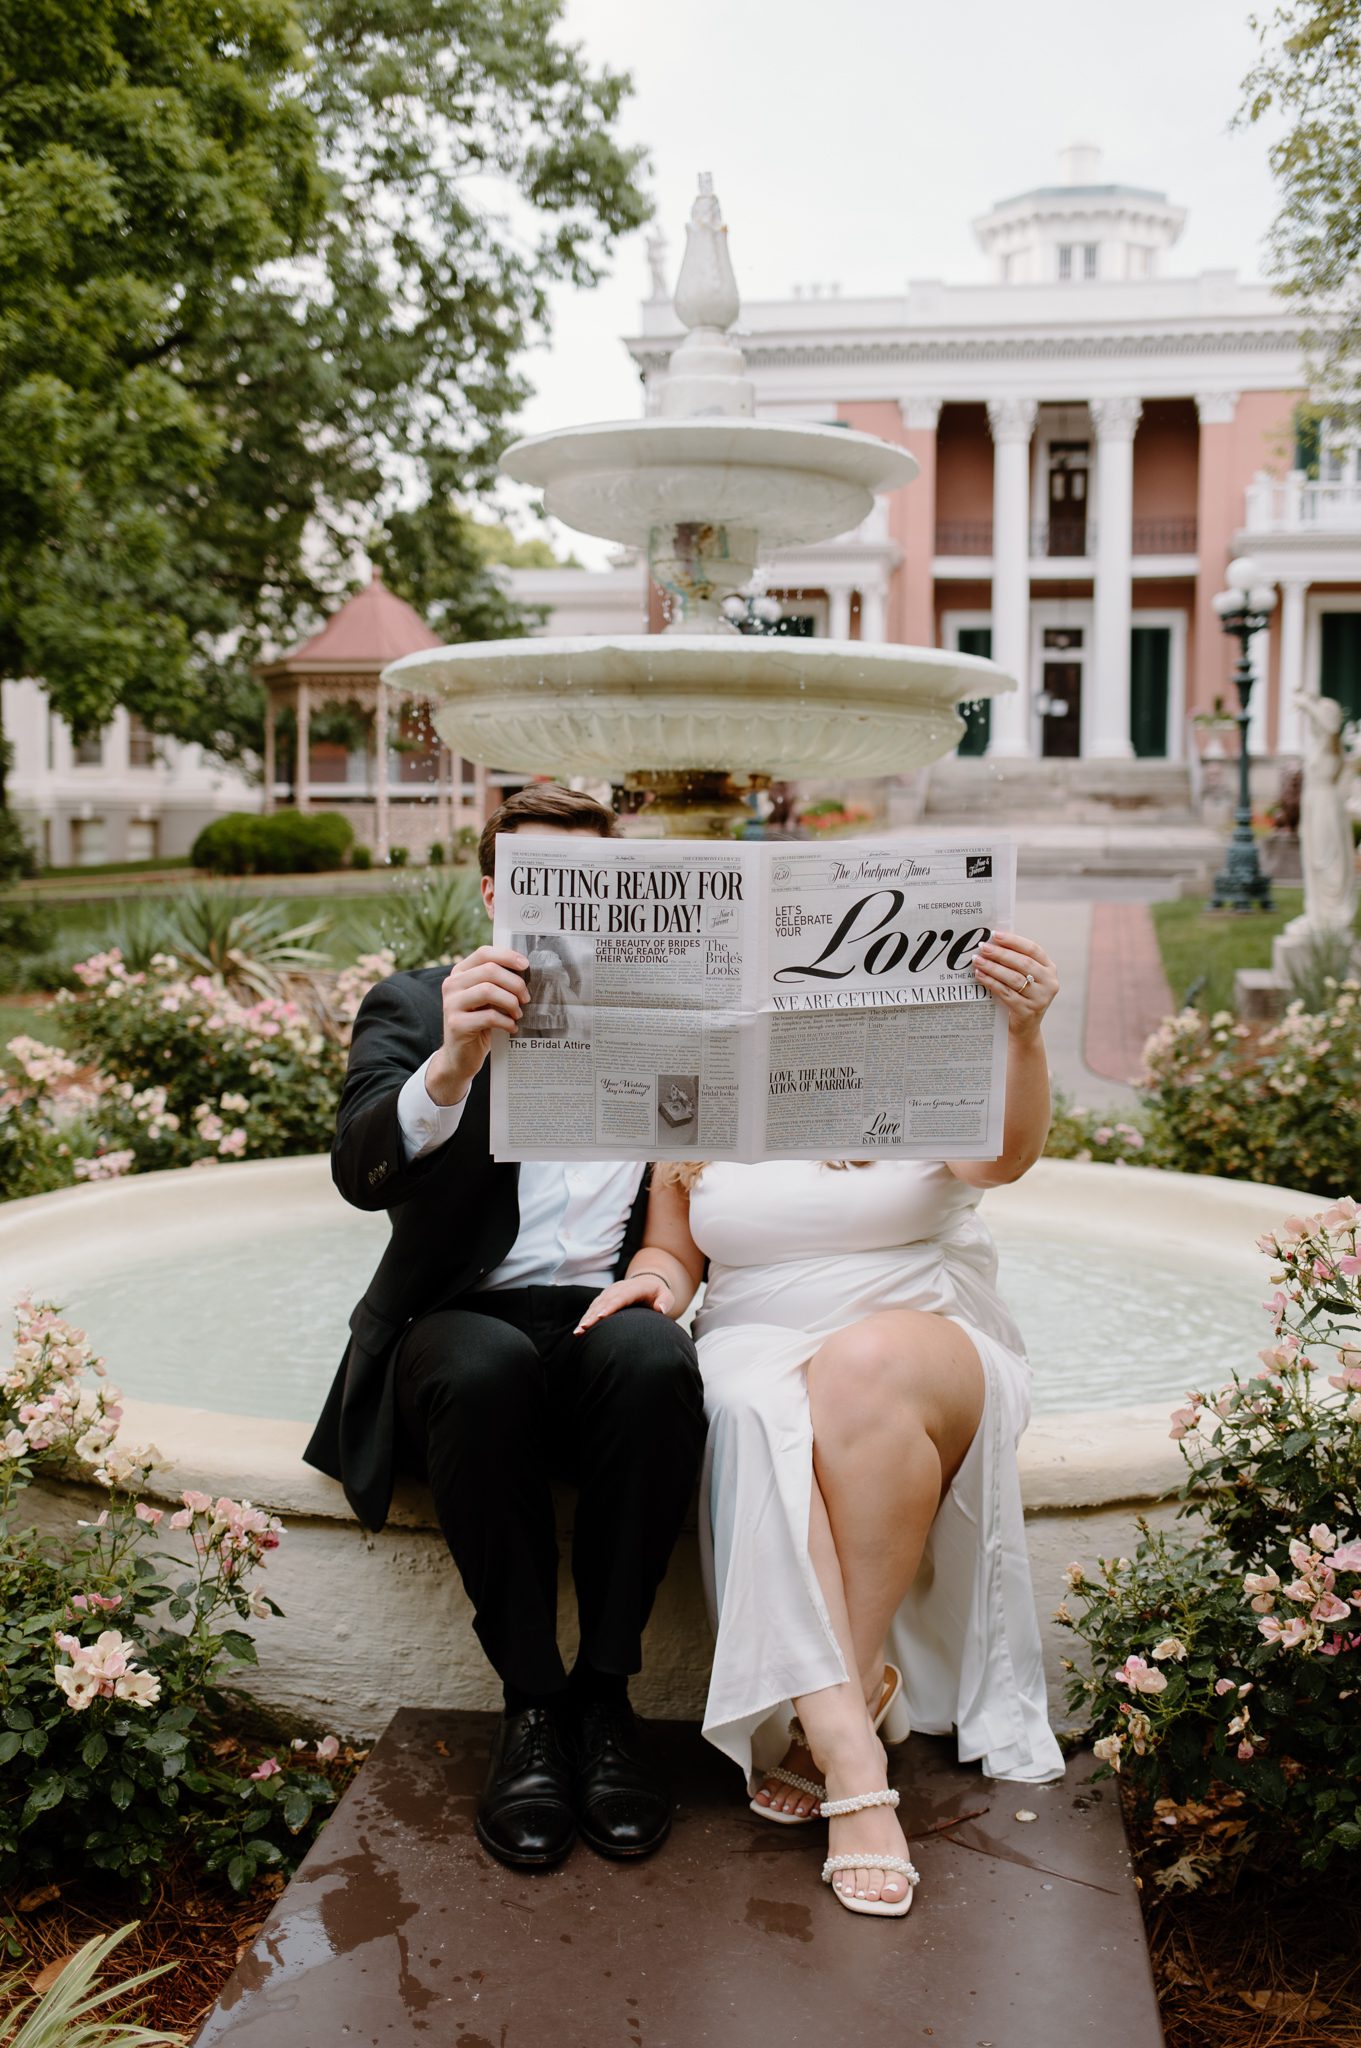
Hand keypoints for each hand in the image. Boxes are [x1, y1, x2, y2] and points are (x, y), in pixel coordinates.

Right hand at [425, 945, 529, 1105]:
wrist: (460, 1056)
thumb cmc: (479, 1023)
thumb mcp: (486, 999)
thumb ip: (497, 982)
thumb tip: (525, 970)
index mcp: (460, 973)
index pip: (484, 953)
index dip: (507, 956)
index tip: (526, 965)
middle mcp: (452, 985)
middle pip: (489, 970)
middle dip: (514, 983)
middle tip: (526, 998)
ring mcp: (451, 1004)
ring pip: (488, 990)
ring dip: (511, 1002)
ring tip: (518, 1013)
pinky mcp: (456, 1024)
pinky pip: (489, 1016)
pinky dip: (506, 1021)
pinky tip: (511, 1027)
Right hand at [573, 1271, 672, 1334]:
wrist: (647, 1283)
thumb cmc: (658, 1294)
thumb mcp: (666, 1295)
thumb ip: (665, 1301)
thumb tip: (660, 1309)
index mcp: (634, 1287)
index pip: (621, 1297)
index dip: (610, 1306)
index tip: (602, 1316)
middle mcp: (619, 1288)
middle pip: (604, 1301)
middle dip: (593, 1315)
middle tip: (584, 1328)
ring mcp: (609, 1292)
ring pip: (596, 1305)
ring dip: (586, 1318)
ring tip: (578, 1332)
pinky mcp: (604, 1298)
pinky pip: (593, 1307)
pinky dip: (587, 1317)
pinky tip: (580, 1330)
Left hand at [973, 932, 1057, 1037]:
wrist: (1025, 1028)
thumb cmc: (1021, 995)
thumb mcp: (1025, 977)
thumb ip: (1015, 961)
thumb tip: (992, 941)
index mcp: (1050, 969)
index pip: (1033, 949)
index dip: (1014, 941)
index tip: (995, 934)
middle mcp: (1050, 983)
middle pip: (1023, 963)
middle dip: (1001, 953)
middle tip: (983, 947)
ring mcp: (1040, 998)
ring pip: (1014, 978)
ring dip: (993, 967)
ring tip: (977, 960)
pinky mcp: (1028, 1011)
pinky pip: (1006, 993)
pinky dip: (991, 982)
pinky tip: (980, 975)